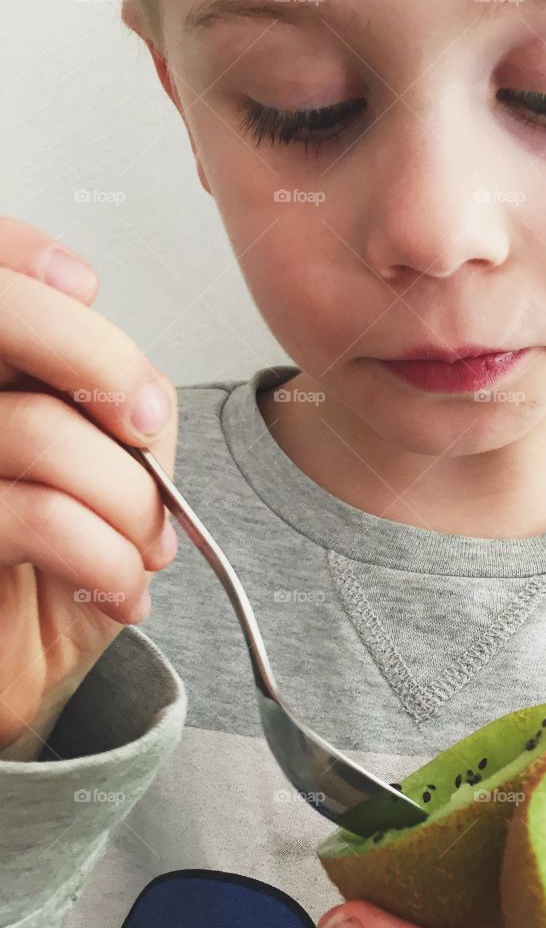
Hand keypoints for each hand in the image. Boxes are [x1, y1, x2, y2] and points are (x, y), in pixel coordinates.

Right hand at [0, 217, 177, 756]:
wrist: (19, 674)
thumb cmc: (61, 562)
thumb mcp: (109, 466)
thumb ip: (112, 401)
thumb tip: (133, 386)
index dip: (22, 254)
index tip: (83, 285)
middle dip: (101, 363)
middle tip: (145, 430)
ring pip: (35, 428)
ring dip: (127, 499)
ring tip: (144, 549)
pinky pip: (34, 515)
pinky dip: (107, 557)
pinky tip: (121, 591)